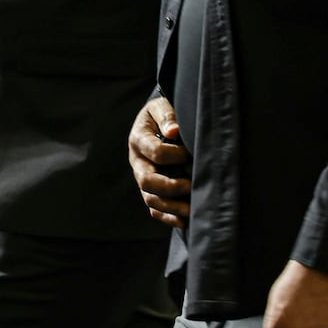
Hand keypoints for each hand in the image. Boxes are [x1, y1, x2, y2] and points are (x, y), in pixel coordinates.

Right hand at [127, 97, 189, 226]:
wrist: (156, 120)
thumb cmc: (162, 113)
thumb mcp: (161, 106)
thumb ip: (167, 116)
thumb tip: (174, 131)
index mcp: (138, 139)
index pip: (155, 153)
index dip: (175, 156)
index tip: (190, 154)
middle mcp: (137, 161)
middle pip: (147, 180)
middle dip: (170, 186)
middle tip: (191, 186)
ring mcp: (142, 177)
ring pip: (150, 198)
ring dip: (170, 206)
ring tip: (191, 210)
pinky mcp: (149, 189)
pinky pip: (153, 208)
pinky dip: (167, 216)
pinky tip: (183, 220)